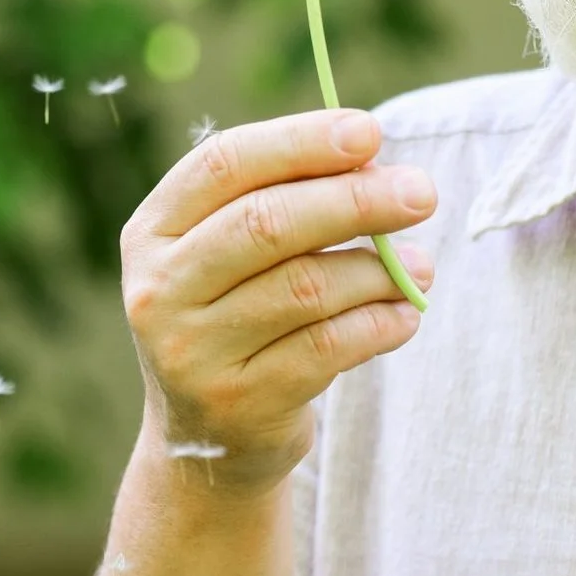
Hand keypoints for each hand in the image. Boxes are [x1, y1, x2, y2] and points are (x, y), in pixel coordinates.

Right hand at [119, 108, 436, 494]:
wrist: (208, 444)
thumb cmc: (238, 316)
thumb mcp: (232, 255)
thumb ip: (285, 200)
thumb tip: (373, 161)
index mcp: (154, 230)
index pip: (224, 164)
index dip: (299, 141)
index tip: (369, 132)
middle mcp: (159, 289)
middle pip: (267, 223)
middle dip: (355, 199)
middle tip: (421, 193)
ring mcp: (192, 352)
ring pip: (306, 287)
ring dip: (378, 270)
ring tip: (421, 267)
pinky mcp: (239, 404)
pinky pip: (327, 347)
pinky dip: (378, 324)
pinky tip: (404, 315)